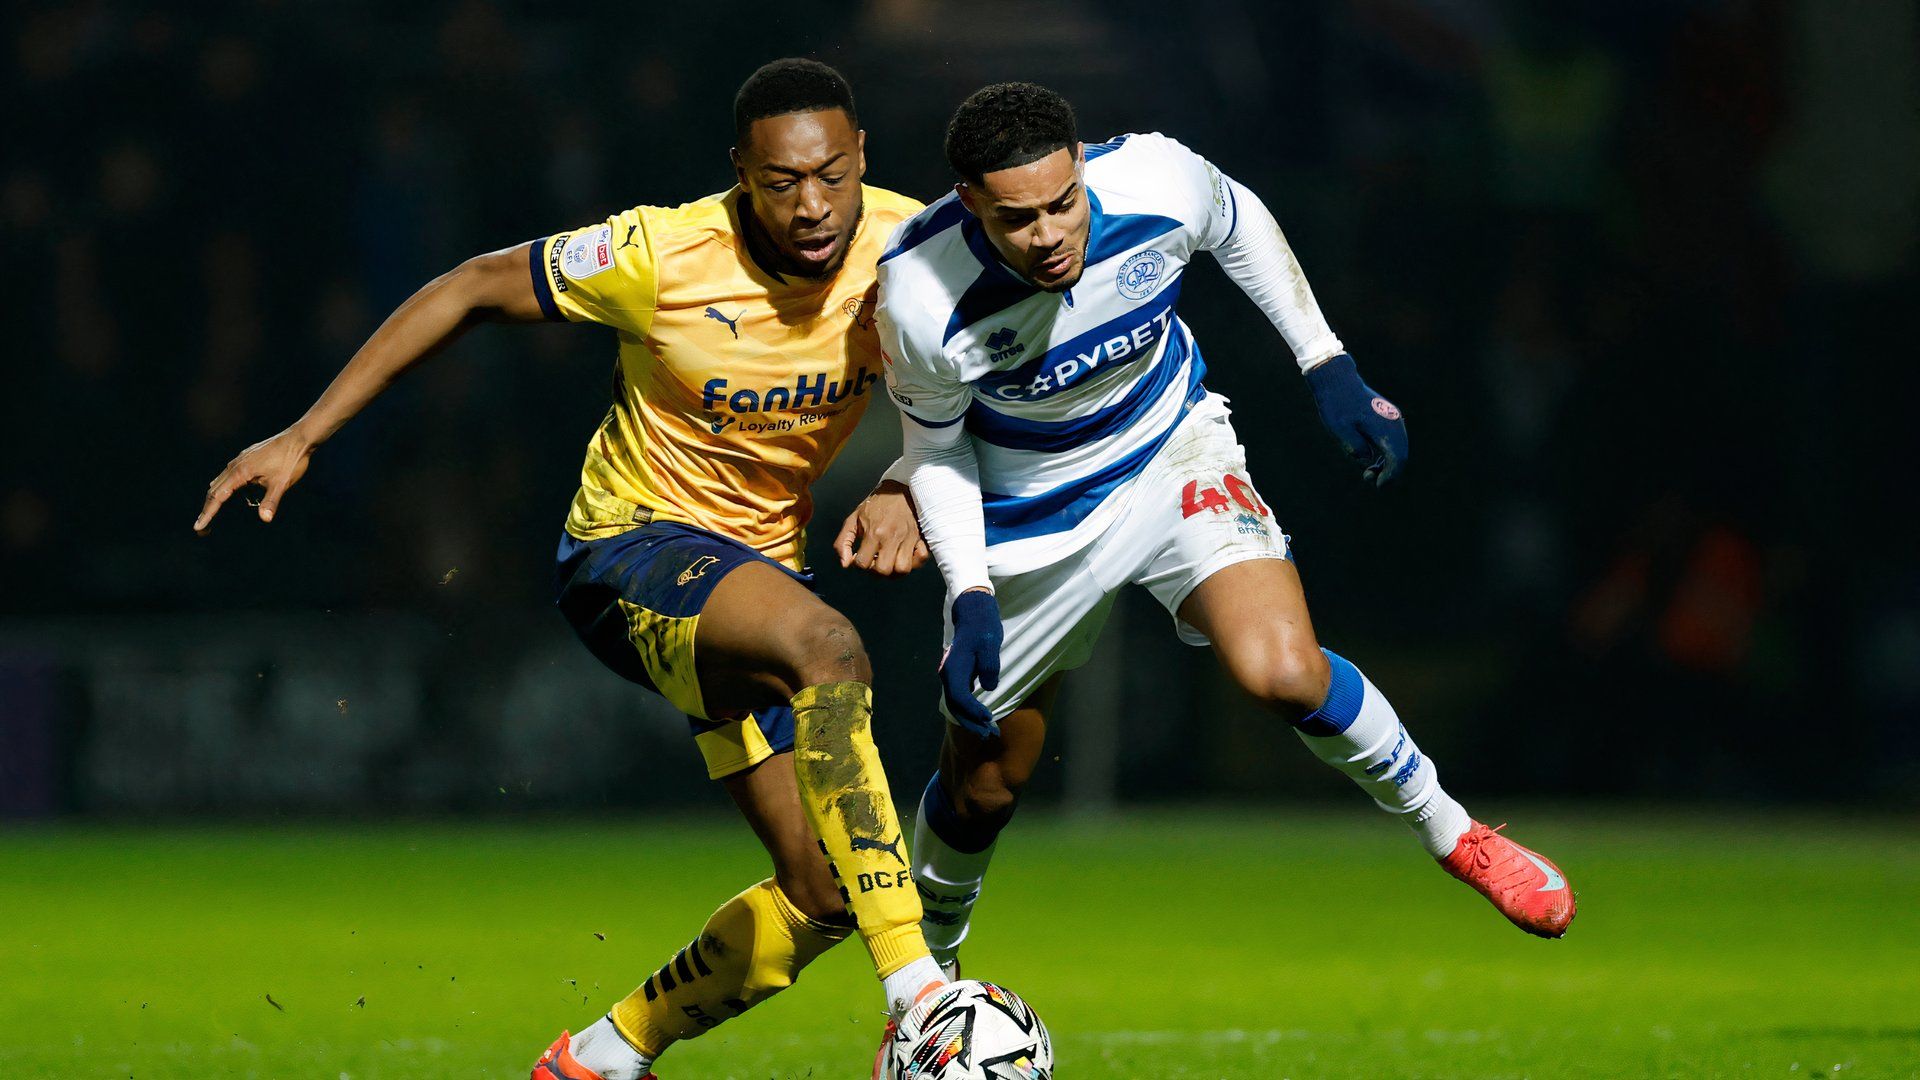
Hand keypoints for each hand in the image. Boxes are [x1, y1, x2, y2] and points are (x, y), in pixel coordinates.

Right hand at [193, 427, 314, 533]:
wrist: (299, 438)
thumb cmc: (291, 460)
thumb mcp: (282, 484)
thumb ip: (271, 502)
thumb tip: (265, 519)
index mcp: (240, 472)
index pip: (218, 497)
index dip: (207, 513)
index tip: (198, 527)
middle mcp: (235, 465)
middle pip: (214, 490)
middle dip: (208, 509)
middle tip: (203, 529)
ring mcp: (240, 459)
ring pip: (221, 481)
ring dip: (216, 498)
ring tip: (212, 514)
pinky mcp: (247, 457)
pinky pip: (230, 474)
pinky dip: (227, 487)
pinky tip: (235, 493)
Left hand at [833, 480, 929, 576]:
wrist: (899, 489)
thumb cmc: (875, 505)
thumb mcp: (853, 519)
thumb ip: (843, 541)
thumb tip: (844, 564)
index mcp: (873, 533)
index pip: (863, 563)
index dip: (859, 564)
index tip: (861, 557)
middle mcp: (891, 538)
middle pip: (884, 571)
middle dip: (876, 571)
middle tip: (876, 561)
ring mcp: (907, 539)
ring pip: (903, 569)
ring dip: (895, 570)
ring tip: (890, 561)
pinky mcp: (920, 537)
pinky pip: (921, 558)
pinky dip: (914, 562)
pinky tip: (905, 557)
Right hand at [941, 589, 1002, 735]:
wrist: (973, 611)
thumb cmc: (983, 627)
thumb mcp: (990, 644)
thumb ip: (989, 667)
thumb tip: (988, 688)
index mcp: (954, 668)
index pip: (961, 697)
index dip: (974, 712)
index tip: (989, 720)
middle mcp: (948, 674)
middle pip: (956, 706)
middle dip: (972, 722)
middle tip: (990, 734)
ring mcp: (951, 675)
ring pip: (957, 703)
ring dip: (970, 719)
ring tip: (987, 731)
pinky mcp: (957, 674)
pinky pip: (960, 697)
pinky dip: (969, 710)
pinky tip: (981, 716)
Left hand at [1305, 353, 1406, 486]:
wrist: (1337, 380)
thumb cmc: (1336, 405)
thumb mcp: (1341, 431)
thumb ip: (1357, 449)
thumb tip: (1368, 463)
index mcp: (1384, 427)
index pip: (1397, 460)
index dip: (1390, 476)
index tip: (1378, 485)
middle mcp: (1394, 423)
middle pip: (1401, 455)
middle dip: (1389, 471)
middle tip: (1372, 480)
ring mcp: (1393, 418)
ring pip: (1398, 447)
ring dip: (1387, 462)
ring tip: (1368, 470)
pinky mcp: (1388, 416)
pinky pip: (1393, 439)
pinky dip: (1386, 451)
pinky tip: (1372, 458)